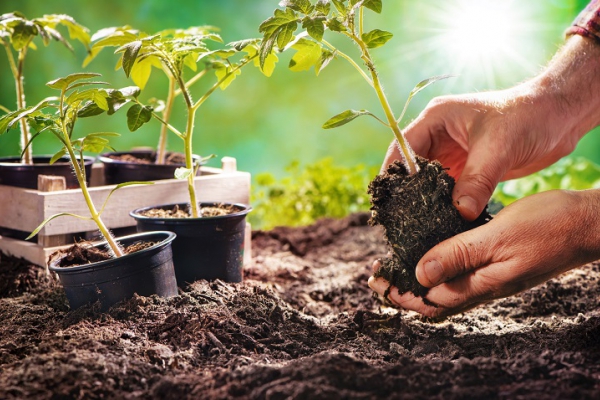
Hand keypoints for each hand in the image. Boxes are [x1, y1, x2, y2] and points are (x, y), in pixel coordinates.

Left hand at [368, 189, 599, 317]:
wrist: (586, 224)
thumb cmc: (548, 227)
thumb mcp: (498, 237)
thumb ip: (459, 255)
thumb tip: (420, 275)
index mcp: (481, 284)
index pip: (430, 301)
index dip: (400, 294)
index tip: (376, 281)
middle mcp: (484, 286)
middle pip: (434, 299)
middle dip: (402, 290)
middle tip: (377, 276)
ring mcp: (492, 277)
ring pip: (446, 287)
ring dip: (418, 279)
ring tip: (395, 265)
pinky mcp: (498, 264)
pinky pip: (461, 272)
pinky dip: (439, 266)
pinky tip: (432, 251)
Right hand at [383, 36, 599, 220]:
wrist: (559, 118)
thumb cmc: (527, 117)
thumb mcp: (498, 148)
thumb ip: (477, 180)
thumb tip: (459, 213)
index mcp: (436, 119)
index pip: (402, 147)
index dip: (393, 174)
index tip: (389, 201)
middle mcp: (439, 136)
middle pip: (410, 168)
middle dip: (406, 193)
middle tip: (401, 220)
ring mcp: (452, 154)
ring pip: (428, 182)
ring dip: (425, 202)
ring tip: (418, 226)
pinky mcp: (467, 169)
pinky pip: (448, 191)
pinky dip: (445, 206)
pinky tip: (442, 223)